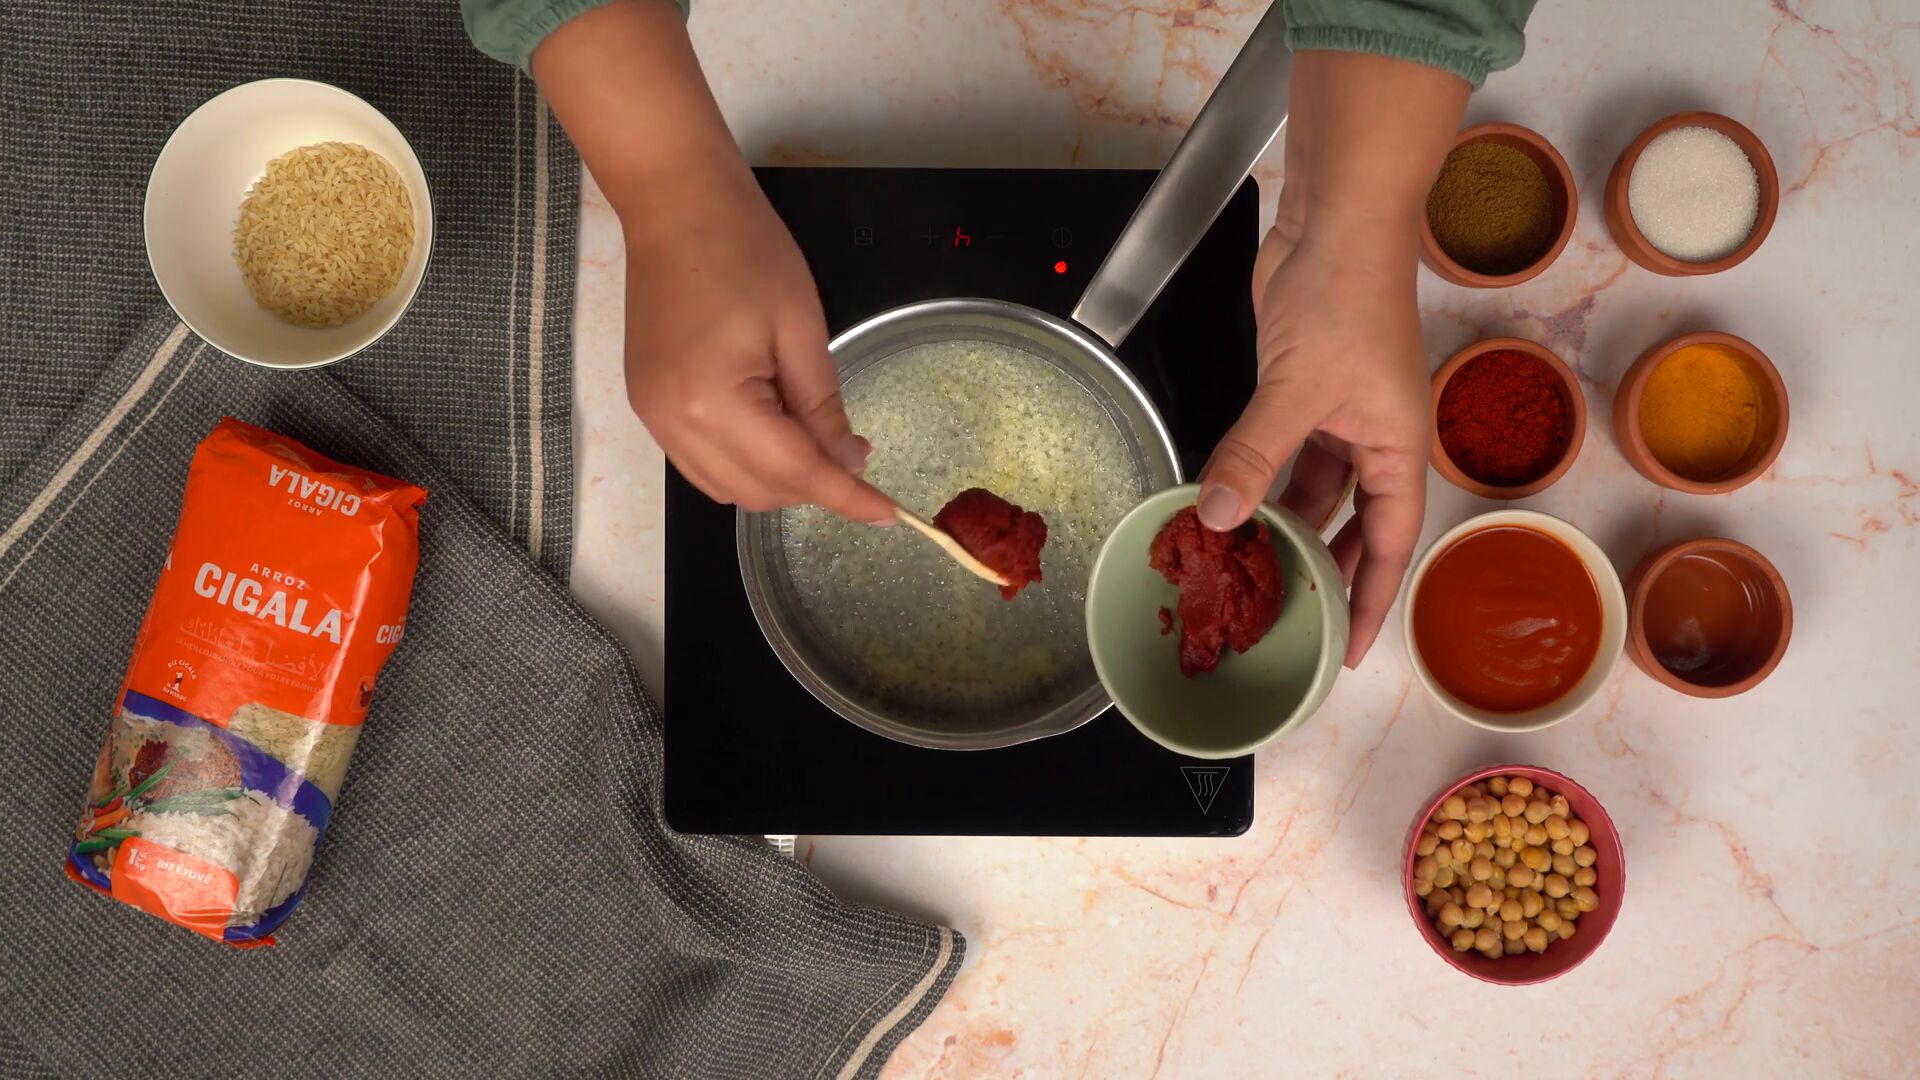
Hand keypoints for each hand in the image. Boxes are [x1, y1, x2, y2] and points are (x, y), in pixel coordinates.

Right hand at [621, 165, 891, 520]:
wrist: (674, 206)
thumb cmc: (745, 251)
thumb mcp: (802, 329)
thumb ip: (824, 407)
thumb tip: (848, 463)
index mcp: (714, 402)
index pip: (793, 472)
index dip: (845, 496)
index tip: (888, 514)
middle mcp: (674, 424)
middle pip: (757, 492)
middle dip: (812, 485)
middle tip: (853, 448)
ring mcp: (654, 419)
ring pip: (728, 488)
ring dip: (778, 480)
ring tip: (812, 434)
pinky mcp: (648, 407)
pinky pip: (703, 464)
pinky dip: (745, 463)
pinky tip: (772, 427)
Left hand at [1197, 207, 1428, 667]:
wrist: (1336, 219)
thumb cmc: (1346, 293)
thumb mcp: (1296, 388)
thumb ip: (1254, 455)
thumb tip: (1215, 515)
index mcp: (1397, 447)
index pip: (1389, 544)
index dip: (1371, 599)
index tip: (1351, 650)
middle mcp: (1373, 437)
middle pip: (1351, 524)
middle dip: (1322, 570)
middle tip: (1287, 620)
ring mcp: (1337, 414)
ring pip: (1311, 489)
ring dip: (1281, 525)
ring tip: (1247, 573)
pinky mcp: (1301, 390)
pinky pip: (1282, 453)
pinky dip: (1257, 480)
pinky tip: (1227, 508)